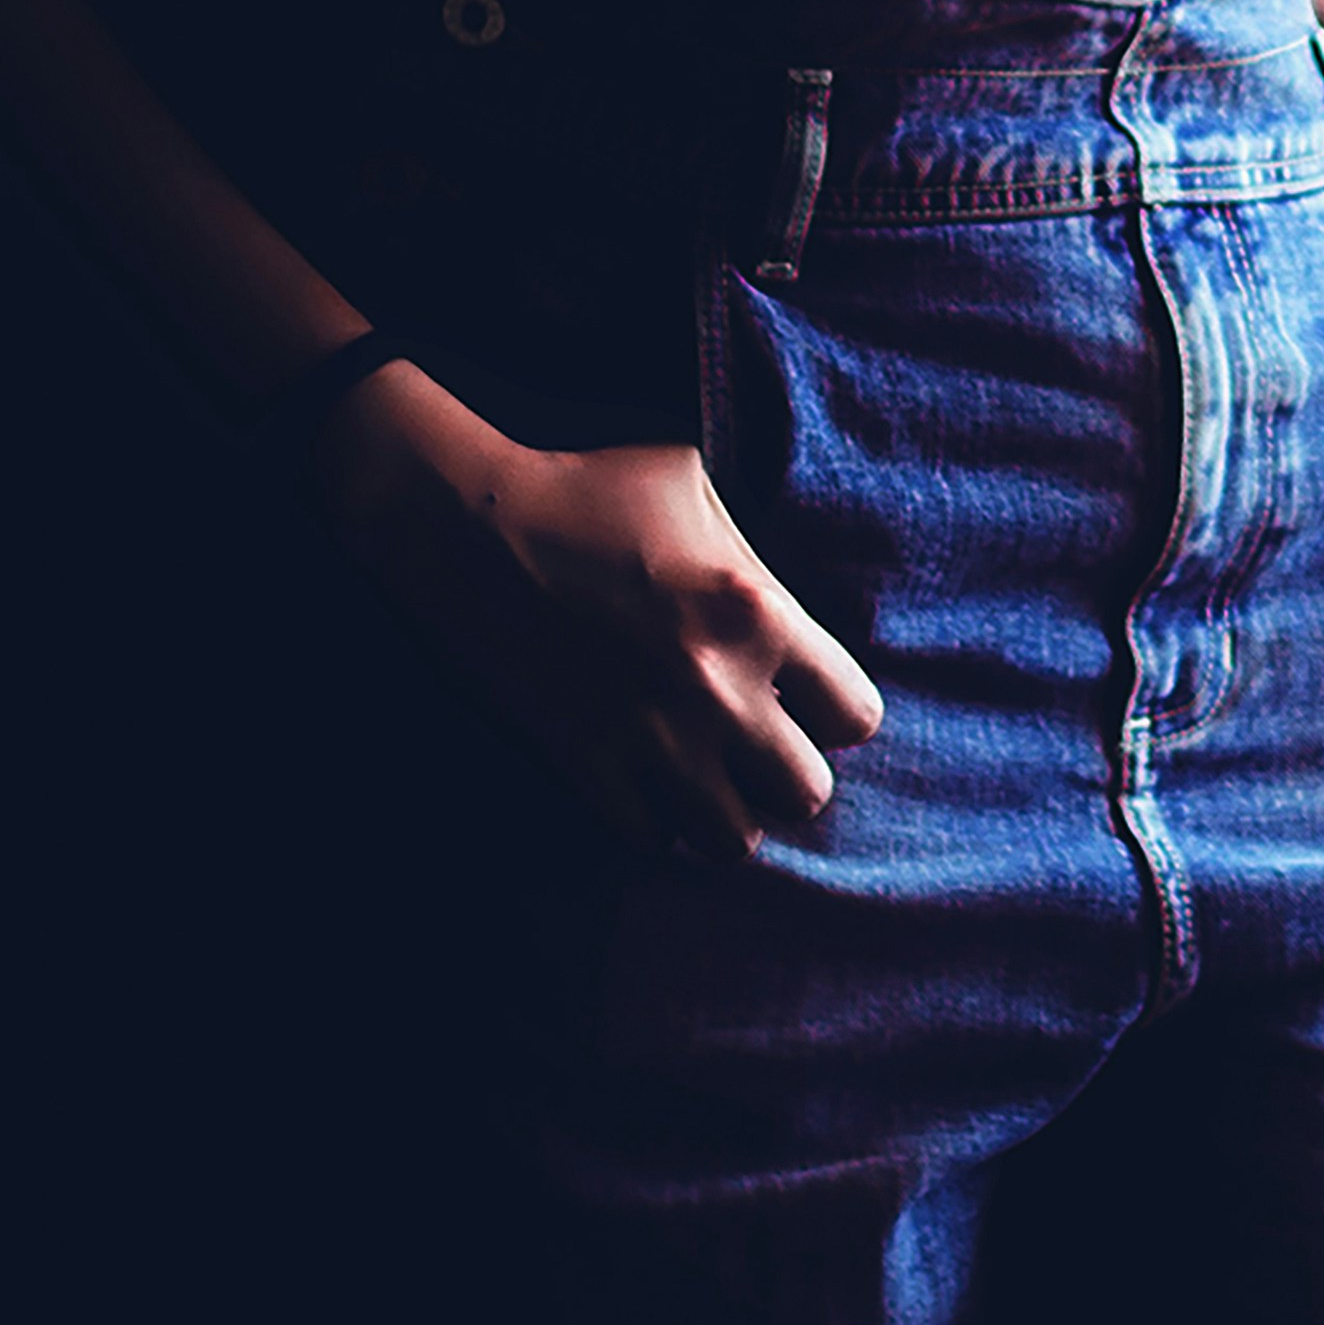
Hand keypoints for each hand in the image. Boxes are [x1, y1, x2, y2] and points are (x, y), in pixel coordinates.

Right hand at [307, 363, 881, 851]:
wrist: (467, 523)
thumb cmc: (585, 488)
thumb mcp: (693, 483)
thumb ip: (751, 550)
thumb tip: (788, 579)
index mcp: (759, 614)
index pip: (855, 715)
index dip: (835, 711)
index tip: (806, 698)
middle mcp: (717, 690)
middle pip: (805, 794)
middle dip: (786, 773)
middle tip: (755, 747)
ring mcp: (650, 740)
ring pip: (731, 841)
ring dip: (725, 812)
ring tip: (706, 780)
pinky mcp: (585, 766)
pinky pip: (649, 840)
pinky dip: (655, 822)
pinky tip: (646, 785)